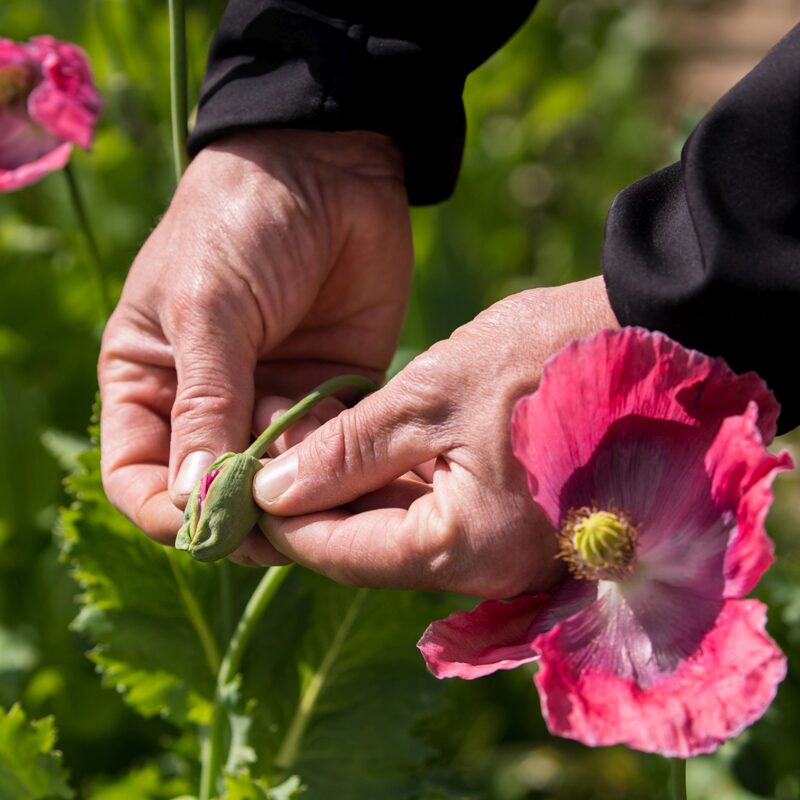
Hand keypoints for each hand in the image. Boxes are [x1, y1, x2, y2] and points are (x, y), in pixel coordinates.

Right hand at [98, 129, 411, 560]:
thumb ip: (206, 401)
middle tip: (287, 520)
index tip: (209, 527)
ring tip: (330, 470)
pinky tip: (366, 463)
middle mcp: (210, 402)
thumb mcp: (208, 307)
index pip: (141, 477)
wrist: (329, 169)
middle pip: (217, 490)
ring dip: (304, 485)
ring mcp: (273, 399)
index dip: (168, 512)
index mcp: (152, 381)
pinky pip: (336, 448)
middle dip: (248, 509)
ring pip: (282, 478)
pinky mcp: (331, 392)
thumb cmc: (241, 225)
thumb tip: (195, 501)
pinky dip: (348, 464)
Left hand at [253, 277, 618, 597]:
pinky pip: (432, 511)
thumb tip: (273, 492)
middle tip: (257, 458)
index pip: (343, 553)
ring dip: (343, 491)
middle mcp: (485, 564)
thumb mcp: (432, 394)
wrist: (643, 335)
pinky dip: (387, 484)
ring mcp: (502, 545)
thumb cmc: (543, 356)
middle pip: (367, 547)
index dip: (281, 523)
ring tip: (291, 445)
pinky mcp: (510, 516)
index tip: (235, 488)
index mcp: (464, 545)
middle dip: (308, 504)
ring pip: (396, 529)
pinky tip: (349, 448)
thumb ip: (348, 450)